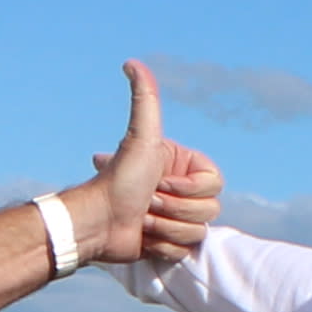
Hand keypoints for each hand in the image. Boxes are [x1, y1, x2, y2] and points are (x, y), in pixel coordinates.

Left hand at [68, 60, 224, 264]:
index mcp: (184, 167)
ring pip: (199, 232)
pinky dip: (163, 246)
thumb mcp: (139, 137)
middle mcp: (182, 190)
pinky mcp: (170, 243)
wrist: (97, 222)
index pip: (215, 183)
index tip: (160, 182)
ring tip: (141, 219)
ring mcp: (177, 217)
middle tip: (145, 202)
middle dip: (173, 208)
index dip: (189, 189)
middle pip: (210, 209)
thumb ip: (144, 99)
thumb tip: (131, 62)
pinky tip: (143, 237)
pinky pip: (186, 250)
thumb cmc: (118, 181)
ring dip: (166, 228)